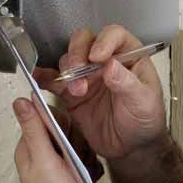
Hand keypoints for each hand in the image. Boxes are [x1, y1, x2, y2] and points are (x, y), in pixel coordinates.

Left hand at [13, 97, 99, 182]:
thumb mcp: (44, 160)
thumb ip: (34, 129)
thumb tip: (21, 102)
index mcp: (30, 150)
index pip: (44, 118)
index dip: (59, 123)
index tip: (64, 135)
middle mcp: (43, 156)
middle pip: (65, 129)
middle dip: (75, 141)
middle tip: (71, 157)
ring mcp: (60, 166)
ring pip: (79, 143)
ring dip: (85, 156)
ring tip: (80, 171)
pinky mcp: (74, 174)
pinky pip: (89, 158)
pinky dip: (92, 167)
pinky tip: (86, 177)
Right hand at [35, 25, 166, 160]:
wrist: (132, 147)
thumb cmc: (145, 120)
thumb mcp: (143, 102)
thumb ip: (127, 84)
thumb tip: (111, 65)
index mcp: (128, 55)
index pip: (114, 35)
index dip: (104, 41)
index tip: (97, 56)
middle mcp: (104, 60)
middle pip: (85, 42)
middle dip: (78, 53)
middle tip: (78, 69)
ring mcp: (86, 75)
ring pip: (68, 60)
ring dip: (67, 71)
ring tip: (76, 91)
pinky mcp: (71, 93)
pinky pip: (54, 81)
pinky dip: (44, 79)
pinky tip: (37, 80)